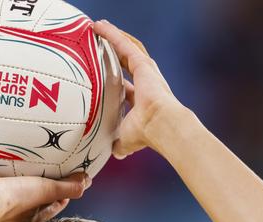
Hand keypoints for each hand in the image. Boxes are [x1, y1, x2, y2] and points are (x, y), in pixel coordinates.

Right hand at [0, 167, 90, 221]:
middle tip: (27, 173)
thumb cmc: (14, 199)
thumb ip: (67, 187)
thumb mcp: (45, 190)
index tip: (62, 186)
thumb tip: (87, 181)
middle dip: (18, 188)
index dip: (54, 198)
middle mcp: (1, 210)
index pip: (43, 207)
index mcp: (21, 214)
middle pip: (12, 199)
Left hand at [93, 20, 184, 158]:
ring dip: (113, 37)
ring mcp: (146, 72)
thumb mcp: (125, 140)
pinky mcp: (143, 64)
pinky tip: (99, 26)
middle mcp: (145, 83)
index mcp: (142, 101)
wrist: (162, 126)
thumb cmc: (146, 135)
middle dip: (114, 52)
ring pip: (127, 48)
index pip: (126, 87)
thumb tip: (115, 153)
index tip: (102, 76)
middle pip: (127, 62)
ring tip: (99, 27)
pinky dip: (112, 34)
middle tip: (100, 43)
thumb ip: (119, 144)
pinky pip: (124, 44)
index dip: (115, 81)